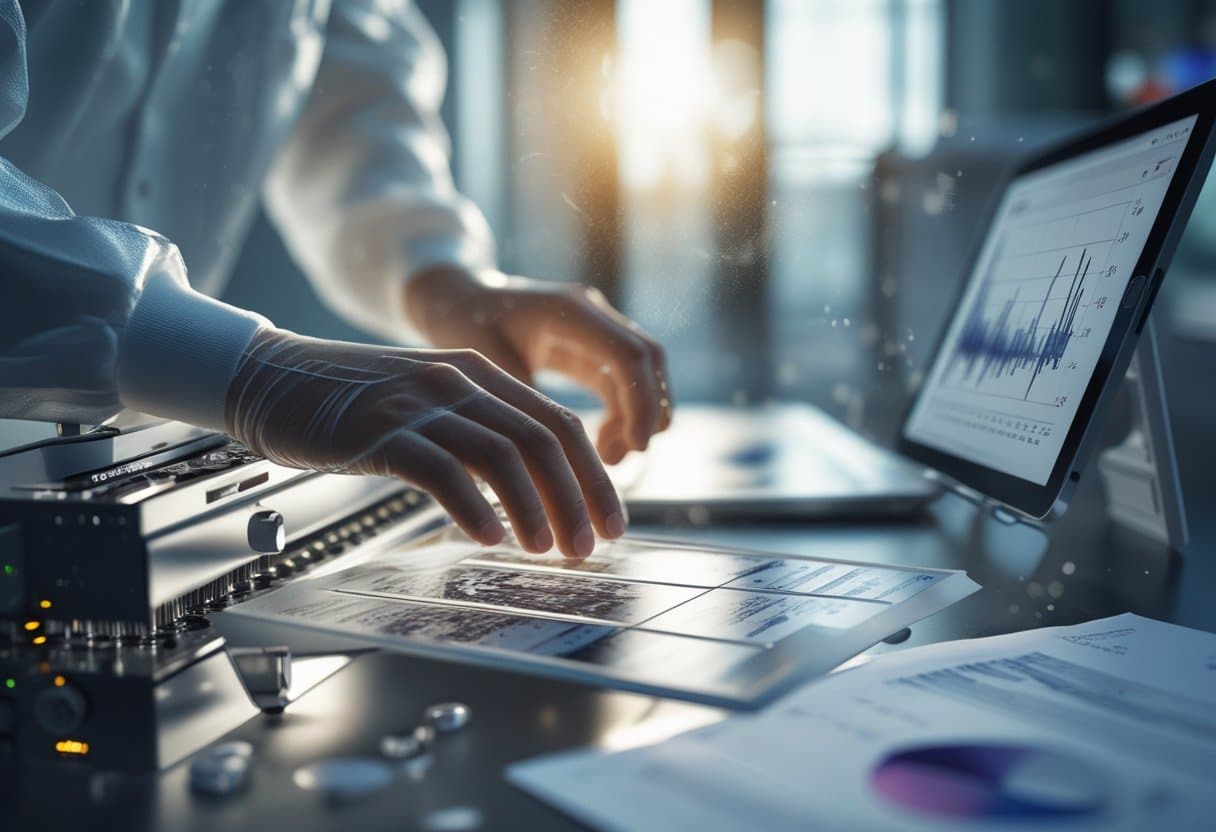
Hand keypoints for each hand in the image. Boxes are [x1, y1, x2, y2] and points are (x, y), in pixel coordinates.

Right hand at [225, 329, 625, 556]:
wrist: (272, 377)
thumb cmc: (352, 402)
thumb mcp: (428, 402)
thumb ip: (477, 429)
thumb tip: (531, 487)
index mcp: (478, 373)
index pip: (557, 424)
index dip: (592, 475)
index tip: (608, 520)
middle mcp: (458, 382)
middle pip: (542, 439)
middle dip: (577, 496)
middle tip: (590, 545)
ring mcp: (420, 404)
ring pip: (503, 455)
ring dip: (535, 508)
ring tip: (547, 549)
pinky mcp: (381, 432)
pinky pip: (443, 470)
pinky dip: (474, 507)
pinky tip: (489, 537)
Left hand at [404, 266, 670, 464]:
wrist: (457, 298)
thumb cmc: (464, 323)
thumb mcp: (485, 363)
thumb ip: (520, 400)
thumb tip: (546, 452)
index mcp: (568, 311)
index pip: (628, 355)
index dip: (641, 401)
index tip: (637, 446)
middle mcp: (591, 313)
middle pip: (648, 359)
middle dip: (648, 411)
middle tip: (627, 455)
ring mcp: (596, 328)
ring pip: (641, 372)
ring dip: (635, 416)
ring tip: (610, 458)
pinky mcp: (592, 347)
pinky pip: (623, 381)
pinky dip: (622, 413)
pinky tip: (602, 444)